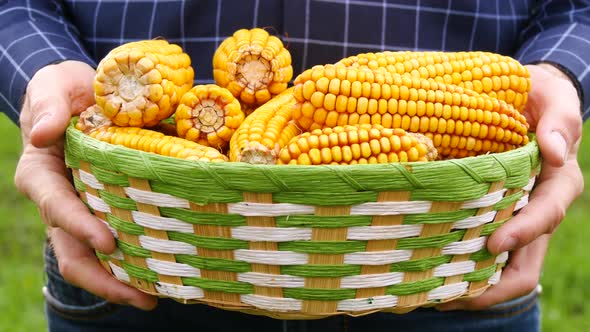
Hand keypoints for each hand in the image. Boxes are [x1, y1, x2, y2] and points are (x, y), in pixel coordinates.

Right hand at [14, 60, 156, 309]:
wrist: (87, 94)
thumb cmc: (66, 90)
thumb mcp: (53, 85)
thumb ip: (49, 105)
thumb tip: (43, 135)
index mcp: (41, 175)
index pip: (56, 206)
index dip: (79, 227)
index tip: (108, 243)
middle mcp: (62, 201)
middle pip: (73, 252)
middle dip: (104, 280)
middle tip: (143, 297)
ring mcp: (87, 211)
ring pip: (96, 259)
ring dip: (124, 282)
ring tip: (159, 296)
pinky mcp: (110, 210)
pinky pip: (121, 242)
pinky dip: (139, 260)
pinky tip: (166, 270)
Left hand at [437, 63, 583, 309]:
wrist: (522, 98)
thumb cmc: (539, 97)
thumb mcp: (555, 98)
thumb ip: (561, 119)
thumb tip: (555, 152)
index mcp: (557, 185)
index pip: (545, 218)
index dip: (522, 234)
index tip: (493, 244)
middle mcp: (535, 210)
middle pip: (523, 265)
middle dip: (491, 287)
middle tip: (448, 296)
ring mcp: (511, 218)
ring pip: (497, 269)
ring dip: (469, 285)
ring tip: (429, 294)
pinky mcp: (488, 217)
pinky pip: (477, 252)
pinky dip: (458, 266)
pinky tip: (427, 270)